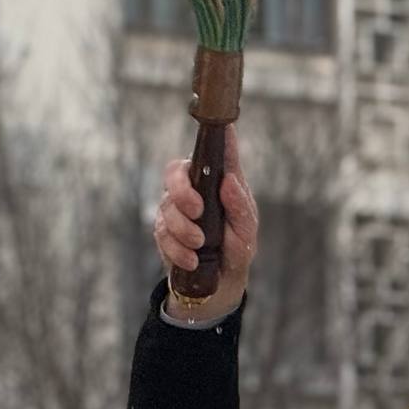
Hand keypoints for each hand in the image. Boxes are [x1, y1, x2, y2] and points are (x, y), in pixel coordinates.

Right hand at [153, 125, 257, 315]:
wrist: (220, 283)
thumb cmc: (236, 247)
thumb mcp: (246, 231)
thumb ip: (240, 207)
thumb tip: (229, 181)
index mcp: (219, 182)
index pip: (216, 152)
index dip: (218, 136)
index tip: (225, 126)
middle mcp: (194, 189)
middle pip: (174, 172)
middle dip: (182, 190)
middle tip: (197, 210)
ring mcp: (175, 209)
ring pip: (167, 207)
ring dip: (184, 229)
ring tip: (201, 245)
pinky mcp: (164, 231)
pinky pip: (162, 233)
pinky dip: (178, 249)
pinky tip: (192, 259)